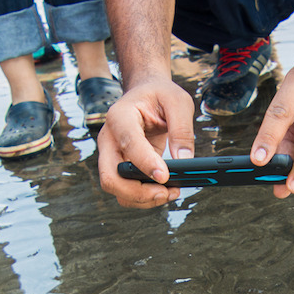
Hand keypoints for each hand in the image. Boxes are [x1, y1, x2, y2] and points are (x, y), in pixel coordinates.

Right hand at [97, 77, 196, 207]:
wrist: (146, 95)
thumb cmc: (160, 95)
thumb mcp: (178, 101)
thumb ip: (182, 129)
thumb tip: (184, 160)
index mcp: (120, 116)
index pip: (128, 143)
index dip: (145, 163)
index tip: (165, 176)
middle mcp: (109, 138)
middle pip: (110, 176)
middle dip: (137, 192)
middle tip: (165, 192)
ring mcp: (112, 155)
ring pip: (116, 188)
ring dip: (142, 198)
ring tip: (170, 193)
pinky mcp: (120, 167)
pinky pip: (126, 190)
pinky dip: (144, 197)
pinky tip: (165, 191)